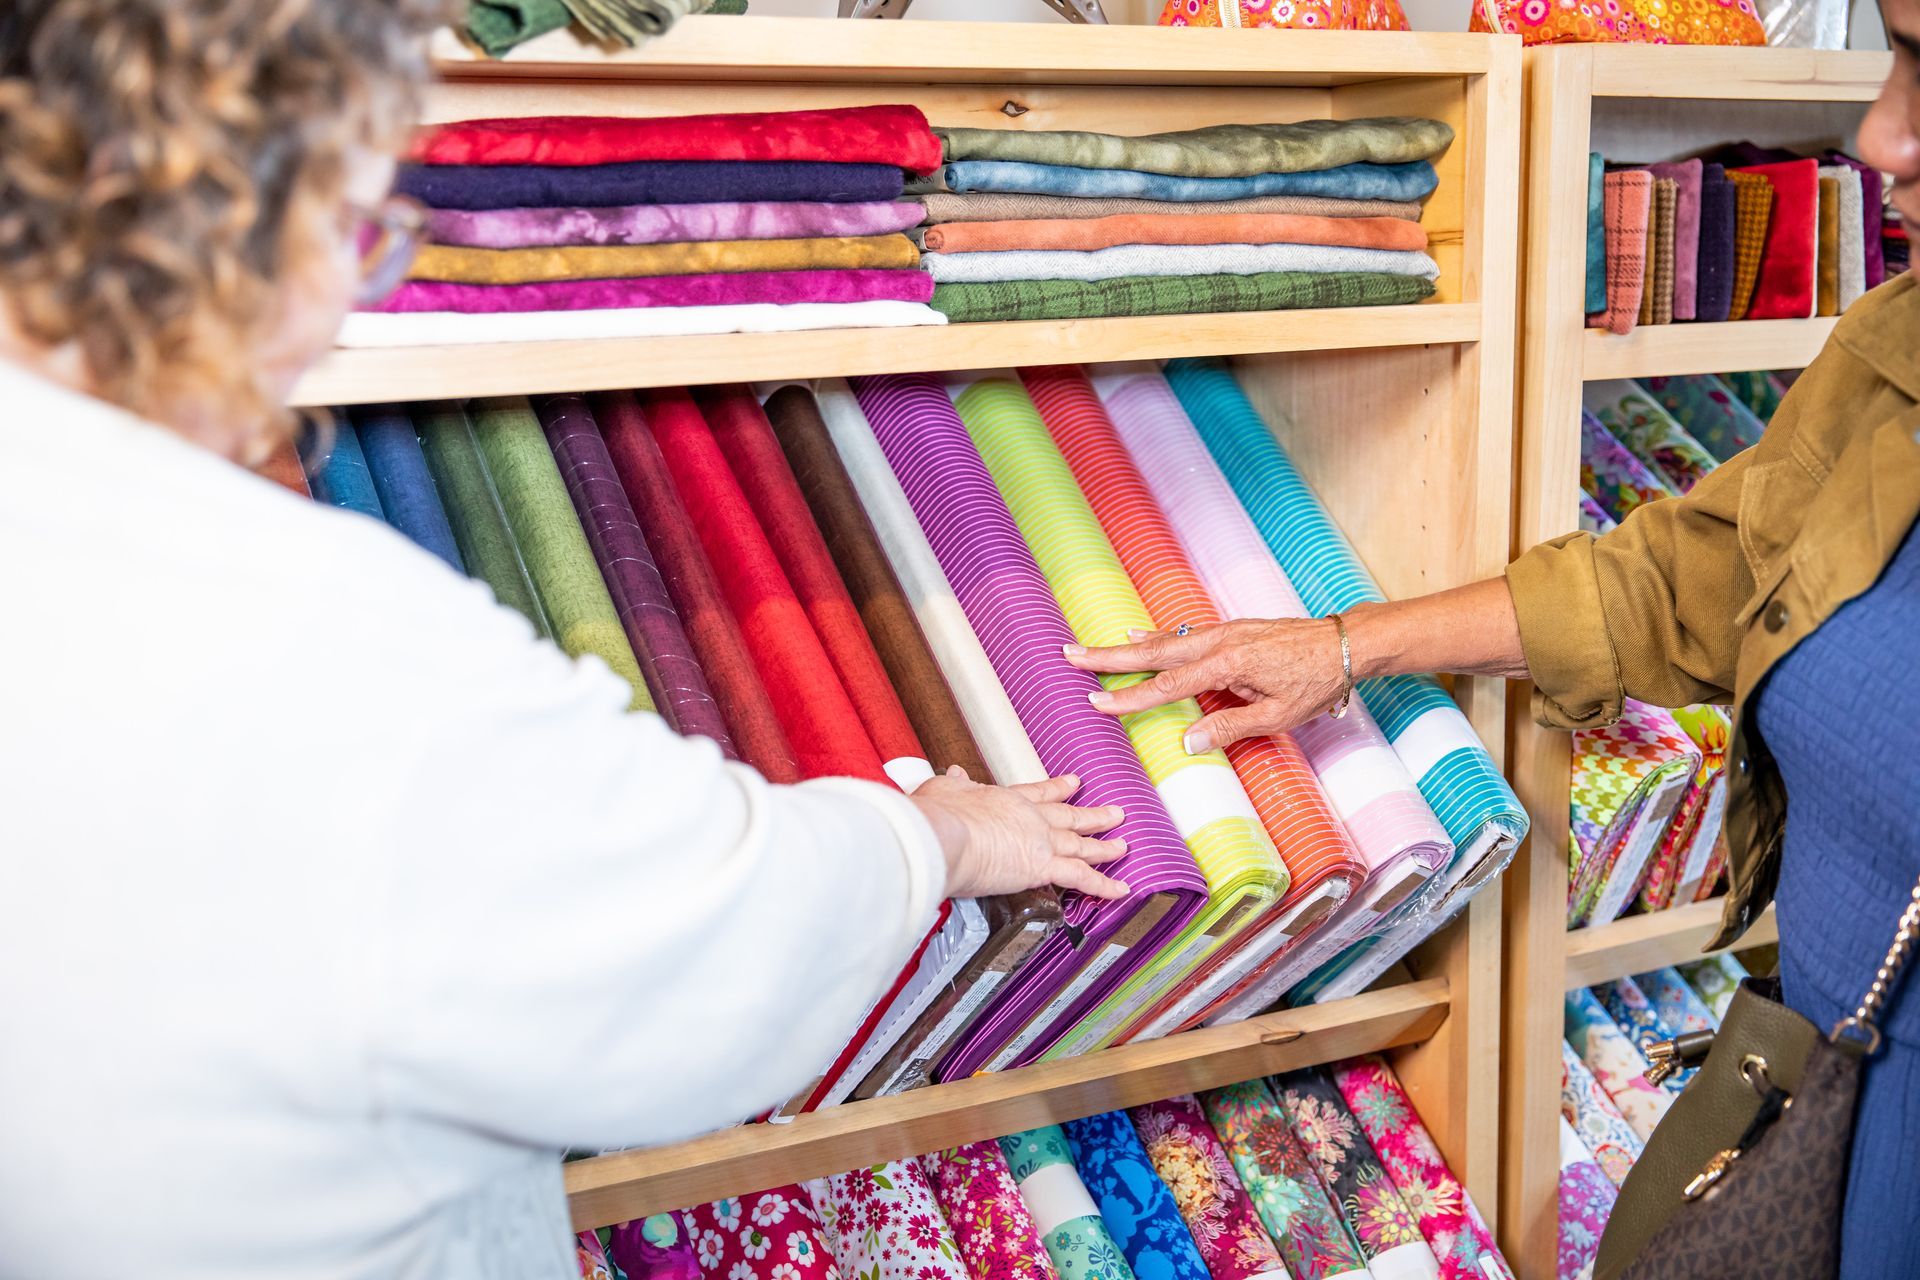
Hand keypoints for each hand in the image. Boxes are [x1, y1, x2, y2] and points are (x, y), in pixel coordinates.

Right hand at [911, 768, 1128, 900]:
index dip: (1059, 789)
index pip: (1040, 793)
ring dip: (1105, 846)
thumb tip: (954, 774)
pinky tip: (1119, 889)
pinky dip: (1103, 885)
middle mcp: (1030, 818)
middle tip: (1115, 813)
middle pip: (1070, 816)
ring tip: (1123, 847)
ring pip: (1081, 844)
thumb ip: (953, 784)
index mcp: (1007, 800)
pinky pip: (1081, 878)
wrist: (943, 834)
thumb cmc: (939, 815)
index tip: (1073, 784)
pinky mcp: (1042, 867)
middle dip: (1094, 815)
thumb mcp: (944, 790)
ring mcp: (1040, 842)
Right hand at [1064, 618, 1344, 752]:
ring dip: (1125, 646)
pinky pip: (1182, 634)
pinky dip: (1155, 636)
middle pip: (1153, 651)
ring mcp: (1222, 632)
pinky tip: (1138, 634)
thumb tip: (1188, 743)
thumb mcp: (1277, 715)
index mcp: (1227, 665)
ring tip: (1090, 649)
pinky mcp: (1229, 630)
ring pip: (1164, 640)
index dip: (1130, 696)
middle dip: (1109, 656)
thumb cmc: (1315, 681)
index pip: (1168, 685)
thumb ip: (1230, 728)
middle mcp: (1218, 642)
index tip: (1097, 701)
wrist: (1344, 643)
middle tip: (1071, 655)